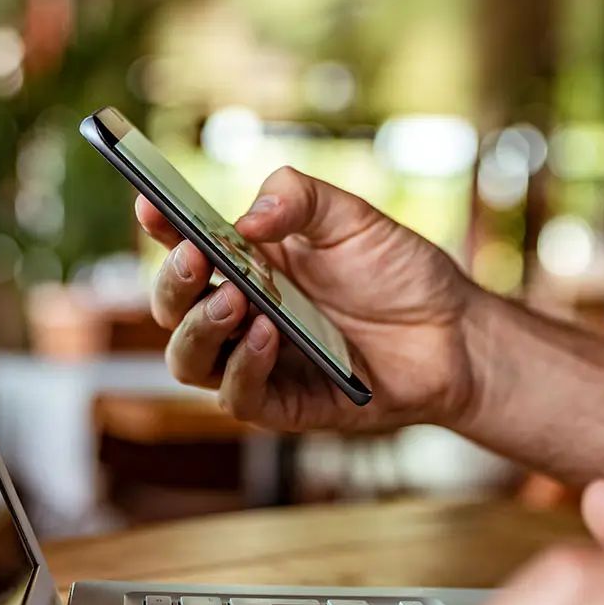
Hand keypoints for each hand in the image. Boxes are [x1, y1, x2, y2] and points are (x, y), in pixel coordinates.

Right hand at [138, 167, 480, 431]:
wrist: (455, 333)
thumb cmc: (399, 274)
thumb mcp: (351, 218)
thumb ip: (299, 199)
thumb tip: (247, 220)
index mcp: (246, 265)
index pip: (184, 246)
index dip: (159, 226)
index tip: (149, 203)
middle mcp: (240, 315)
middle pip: (172, 309)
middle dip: (173, 282)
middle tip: (195, 257)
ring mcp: (256, 363)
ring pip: (188, 360)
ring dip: (200, 328)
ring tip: (235, 299)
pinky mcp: (284, 405)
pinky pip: (239, 396)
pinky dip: (244, 366)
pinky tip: (267, 334)